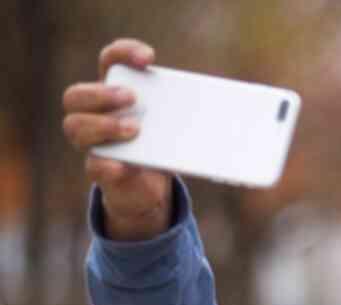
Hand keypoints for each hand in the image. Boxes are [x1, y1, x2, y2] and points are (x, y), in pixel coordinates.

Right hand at [62, 38, 171, 240]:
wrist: (150, 191)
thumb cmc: (161, 148)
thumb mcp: (175, 128)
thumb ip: (191, 116)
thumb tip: (239, 115)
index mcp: (115, 94)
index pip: (110, 62)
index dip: (122, 53)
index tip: (149, 59)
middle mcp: (95, 115)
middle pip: (76, 95)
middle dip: (103, 93)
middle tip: (133, 98)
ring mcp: (94, 143)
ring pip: (75, 126)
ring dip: (104, 125)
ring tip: (134, 129)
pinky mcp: (101, 170)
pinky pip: (95, 165)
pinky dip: (108, 164)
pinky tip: (123, 164)